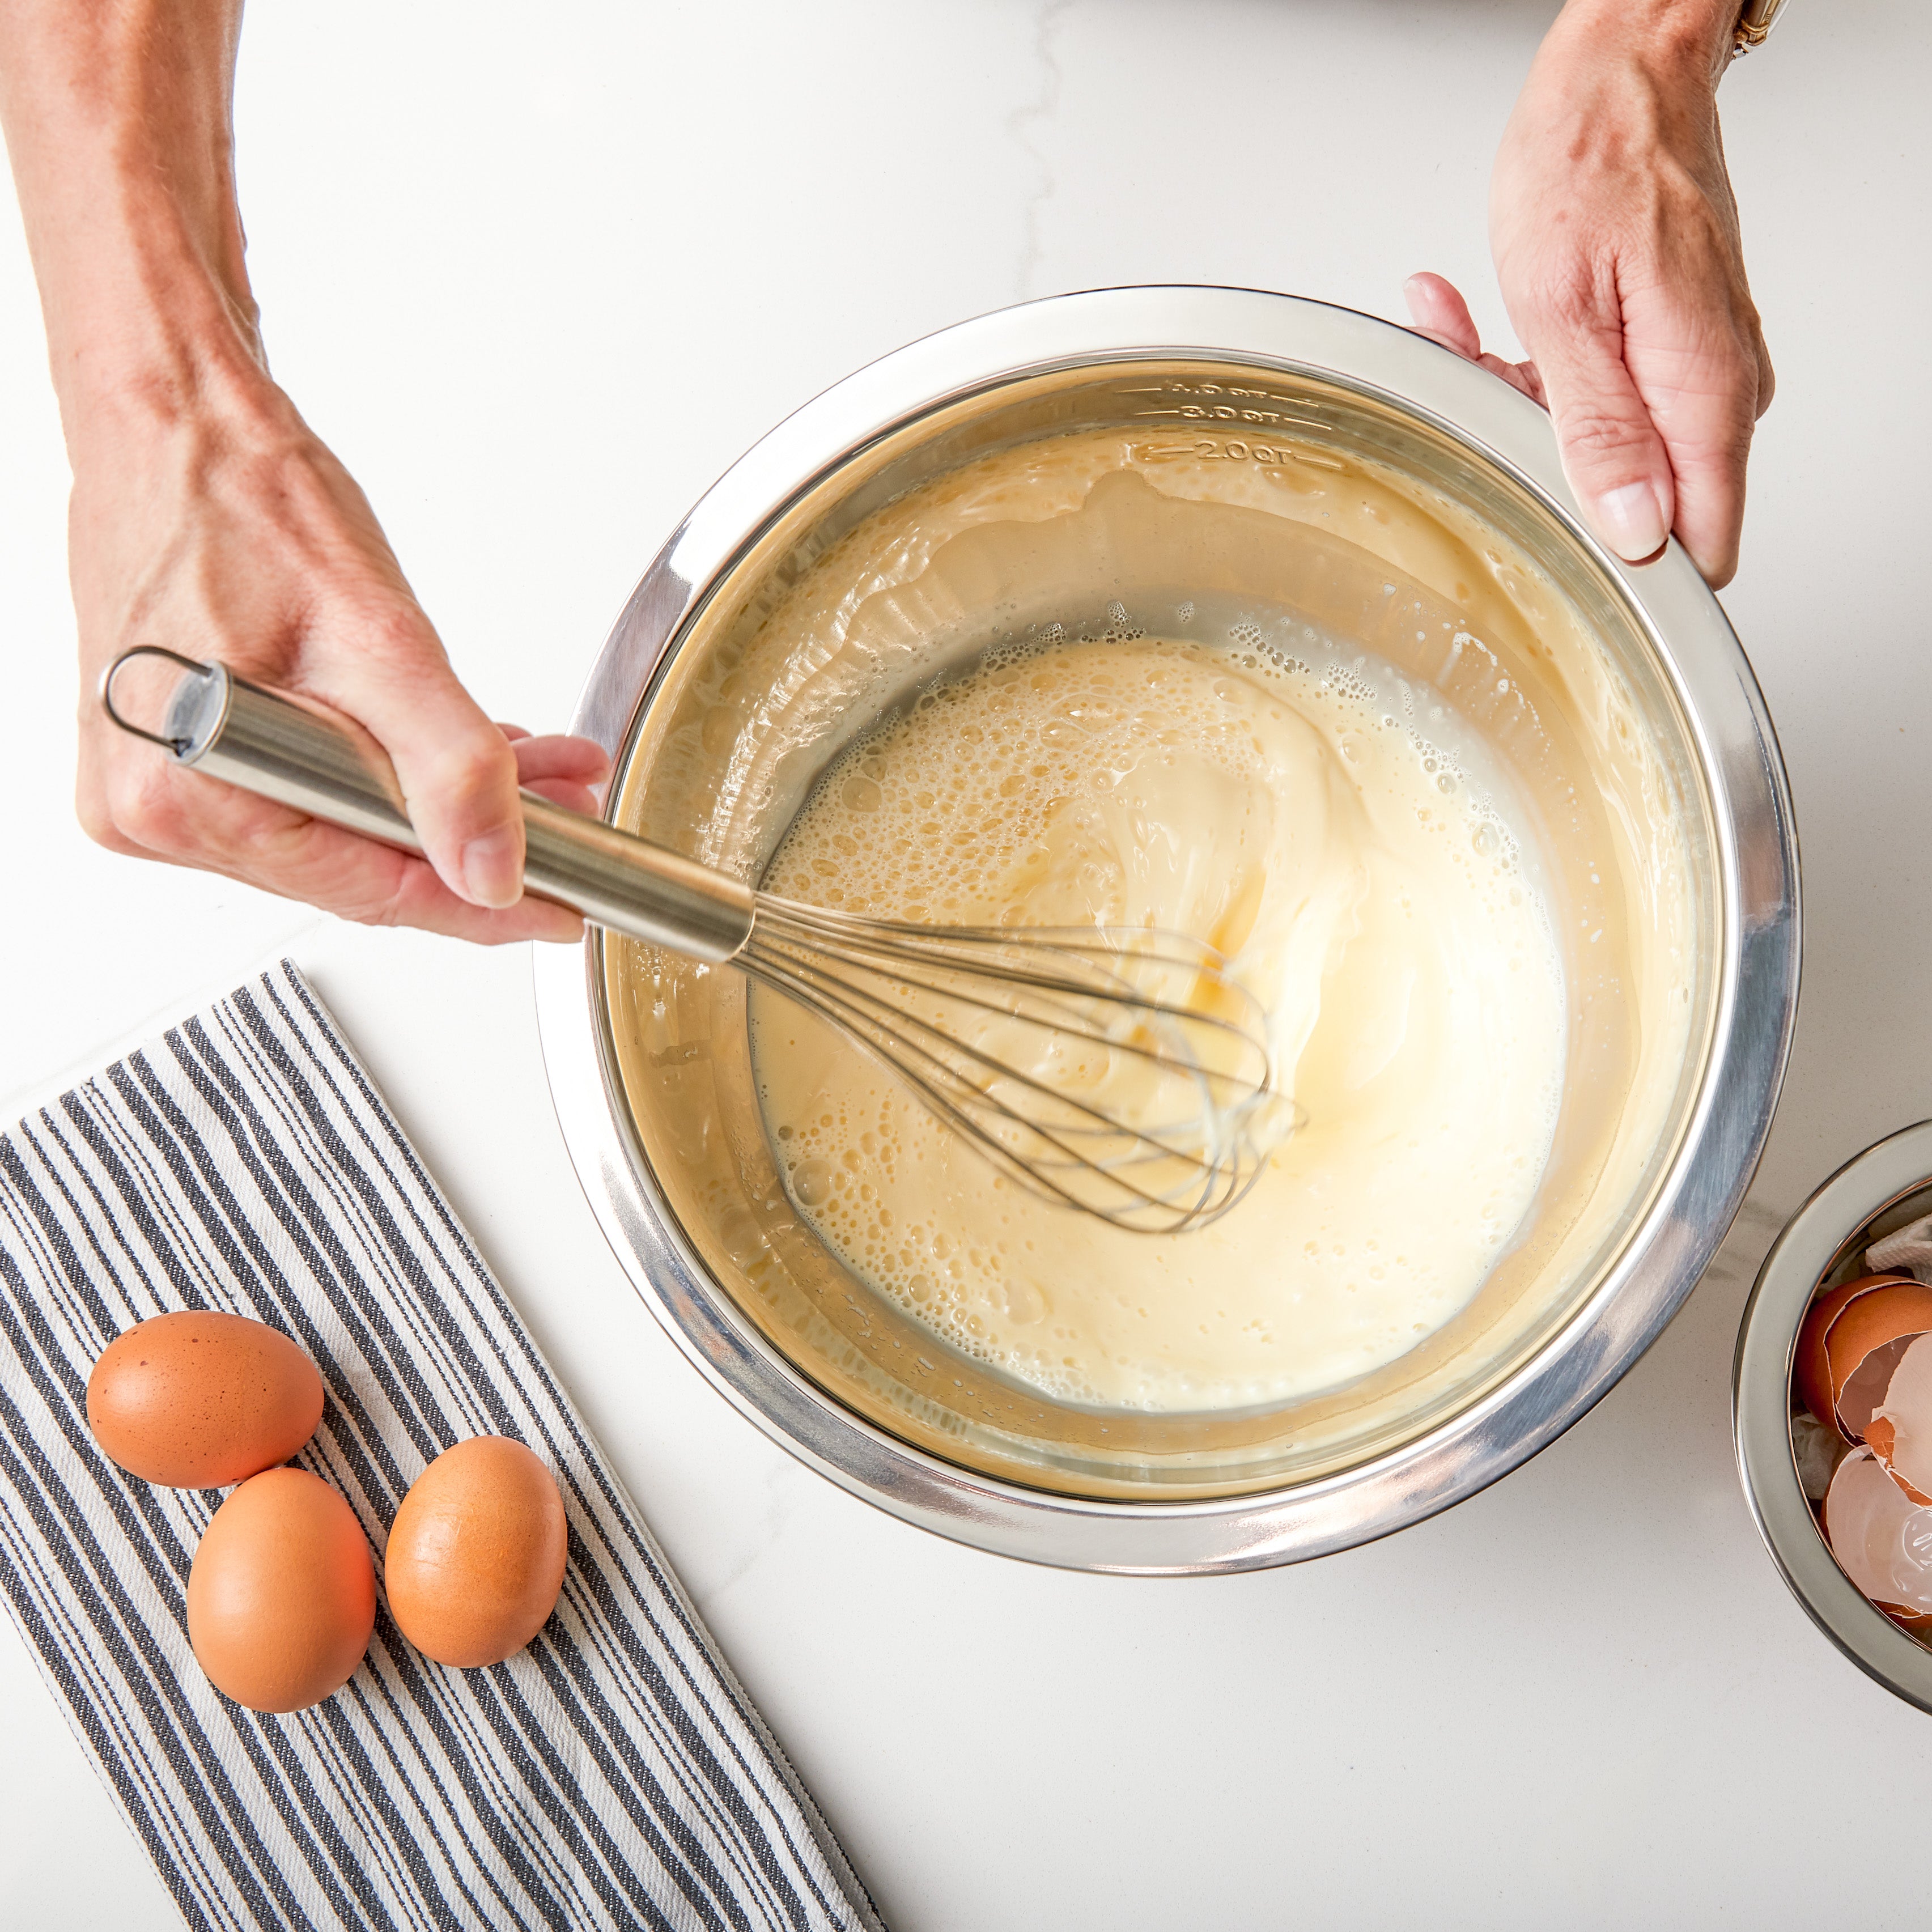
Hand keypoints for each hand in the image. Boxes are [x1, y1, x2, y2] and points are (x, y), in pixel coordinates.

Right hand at [72, 376, 608, 943]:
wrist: (180, 428)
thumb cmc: (247, 505)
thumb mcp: (381, 644)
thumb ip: (448, 768)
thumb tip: (494, 870)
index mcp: (189, 792)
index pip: (372, 891)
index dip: (482, 906)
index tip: (558, 912)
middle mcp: (159, 809)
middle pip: (361, 868)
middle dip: (477, 839)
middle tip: (569, 806)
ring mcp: (164, 788)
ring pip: (345, 834)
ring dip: (443, 804)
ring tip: (535, 767)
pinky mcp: (185, 760)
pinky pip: (312, 796)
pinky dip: (390, 776)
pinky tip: (455, 752)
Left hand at [1414, 0, 1771, 586]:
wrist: (1625, 71)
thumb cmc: (1596, 157)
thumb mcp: (1565, 306)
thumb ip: (1599, 431)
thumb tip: (1634, 528)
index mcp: (1701, 392)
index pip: (1698, 547)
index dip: (1626, 566)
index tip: (1550, 534)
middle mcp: (1713, 389)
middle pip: (1634, 501)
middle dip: (1541, 465)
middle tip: (1476, 393)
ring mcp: (1690, 369)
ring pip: (1599, 449)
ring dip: (1516, 405)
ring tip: (1463, 336)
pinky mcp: (1662, 349)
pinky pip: (1594, 397)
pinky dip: (1529, 372)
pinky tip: (1475, 325)